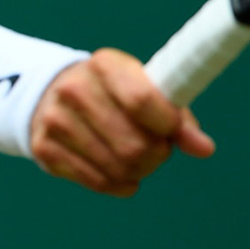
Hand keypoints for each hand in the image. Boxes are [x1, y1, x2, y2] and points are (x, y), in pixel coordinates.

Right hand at [29, 48, 213, 196]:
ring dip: (139, 172)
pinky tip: (119, 172)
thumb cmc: (113, 94)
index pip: (142, 100)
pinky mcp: (45, 148)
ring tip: (137, 160)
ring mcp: (55, 119)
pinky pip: (99, 182)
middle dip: (156, 155)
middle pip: (134, 144)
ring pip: (119, 167)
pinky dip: (119, 184)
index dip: (167, 124)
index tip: (173, 130)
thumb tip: (204, 148)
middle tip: (157, 150)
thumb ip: (178, 118)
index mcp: (103, 64)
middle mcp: (73, 88)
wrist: (52, 95)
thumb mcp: (143, 90)